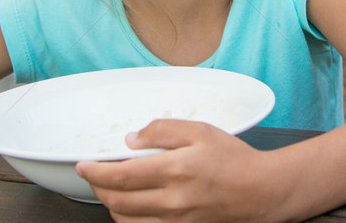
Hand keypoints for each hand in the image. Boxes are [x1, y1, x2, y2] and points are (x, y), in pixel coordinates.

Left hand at [76, 120, 285, 222]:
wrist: (262, 192)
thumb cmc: (233, 160)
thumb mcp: (200, 131)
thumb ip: (162, 130)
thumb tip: (131, 139)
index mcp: (175, 171)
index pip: (121, 175)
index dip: (95, 171)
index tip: (84, 164)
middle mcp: (172, 201)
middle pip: (117, 201)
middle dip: (98, 187)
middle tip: (93, 175)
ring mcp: (177, 222)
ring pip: (126, 221)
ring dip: (111, 205)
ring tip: (110, 189)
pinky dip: (129, 220)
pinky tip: (130, 208)